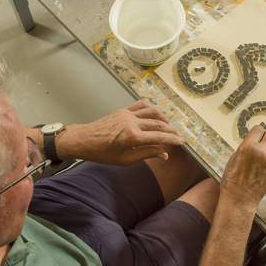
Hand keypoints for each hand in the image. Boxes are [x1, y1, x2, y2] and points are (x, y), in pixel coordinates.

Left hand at [57, 100, 182, 164]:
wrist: (84, 140)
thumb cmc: (102, 153)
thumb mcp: (125, 160)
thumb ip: (146, 154)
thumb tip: (164, 154)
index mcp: (132, 137)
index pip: (159, 137)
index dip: (172, 139)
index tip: (181, 142)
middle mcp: (132, 123)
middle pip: (158, 124)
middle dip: (170, 130)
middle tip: (178, 135)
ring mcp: (127, 114)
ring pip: (152, 112)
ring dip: (163, 118)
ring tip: (169, 125)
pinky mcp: (123, 110)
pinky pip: (141, 105)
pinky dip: (151, 108)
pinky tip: (156, 113)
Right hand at [220, 125, 265, 209]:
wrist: (240, 197)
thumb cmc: (233, 178)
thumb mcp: (235, 157)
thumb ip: (247, 146)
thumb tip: (255, 139)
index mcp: (248, 147)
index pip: (259, 128)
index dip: (257, 132)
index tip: (256, 135)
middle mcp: (263, 152)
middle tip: (263, 141)